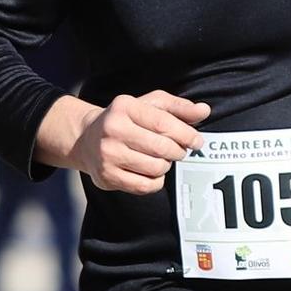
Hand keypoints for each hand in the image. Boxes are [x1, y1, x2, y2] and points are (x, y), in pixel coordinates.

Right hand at [43, 91, 209, 194]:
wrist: (86, 138)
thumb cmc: (126, 119)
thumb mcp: (150, 104)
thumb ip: (178, 107)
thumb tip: (204, 110)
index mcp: (125, 107)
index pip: (164, 123)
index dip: (186, 134)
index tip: (197, 141)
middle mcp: (112, 130)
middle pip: (161, 148)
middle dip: (178, 151)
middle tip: (179, 151)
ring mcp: (107, 155)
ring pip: (155, 168)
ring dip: (166, 165)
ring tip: (160, 159)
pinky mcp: (106, 176)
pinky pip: (145, 185)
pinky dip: (156, 181)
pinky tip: (152, 172)